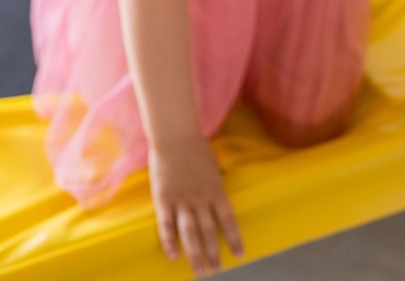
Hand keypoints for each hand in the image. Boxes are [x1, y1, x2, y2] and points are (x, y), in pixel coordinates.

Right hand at [148, 135, 243, 275]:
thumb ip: (217, 181)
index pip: (228, 220)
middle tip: (217, 269)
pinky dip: (170, 242)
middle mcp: (201, 200)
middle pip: (209, 232)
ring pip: (190, 234)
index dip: (234, 239)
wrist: (175, 136)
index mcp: (216, 190)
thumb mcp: (214, 165)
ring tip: (200, 271)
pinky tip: (173, 256)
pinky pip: (167, 226)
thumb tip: (224, 186)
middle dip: (214, 253)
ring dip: (196, 254)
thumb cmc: (196, 146)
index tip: (239, 254)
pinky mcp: (164, 199)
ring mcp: (182, 201)